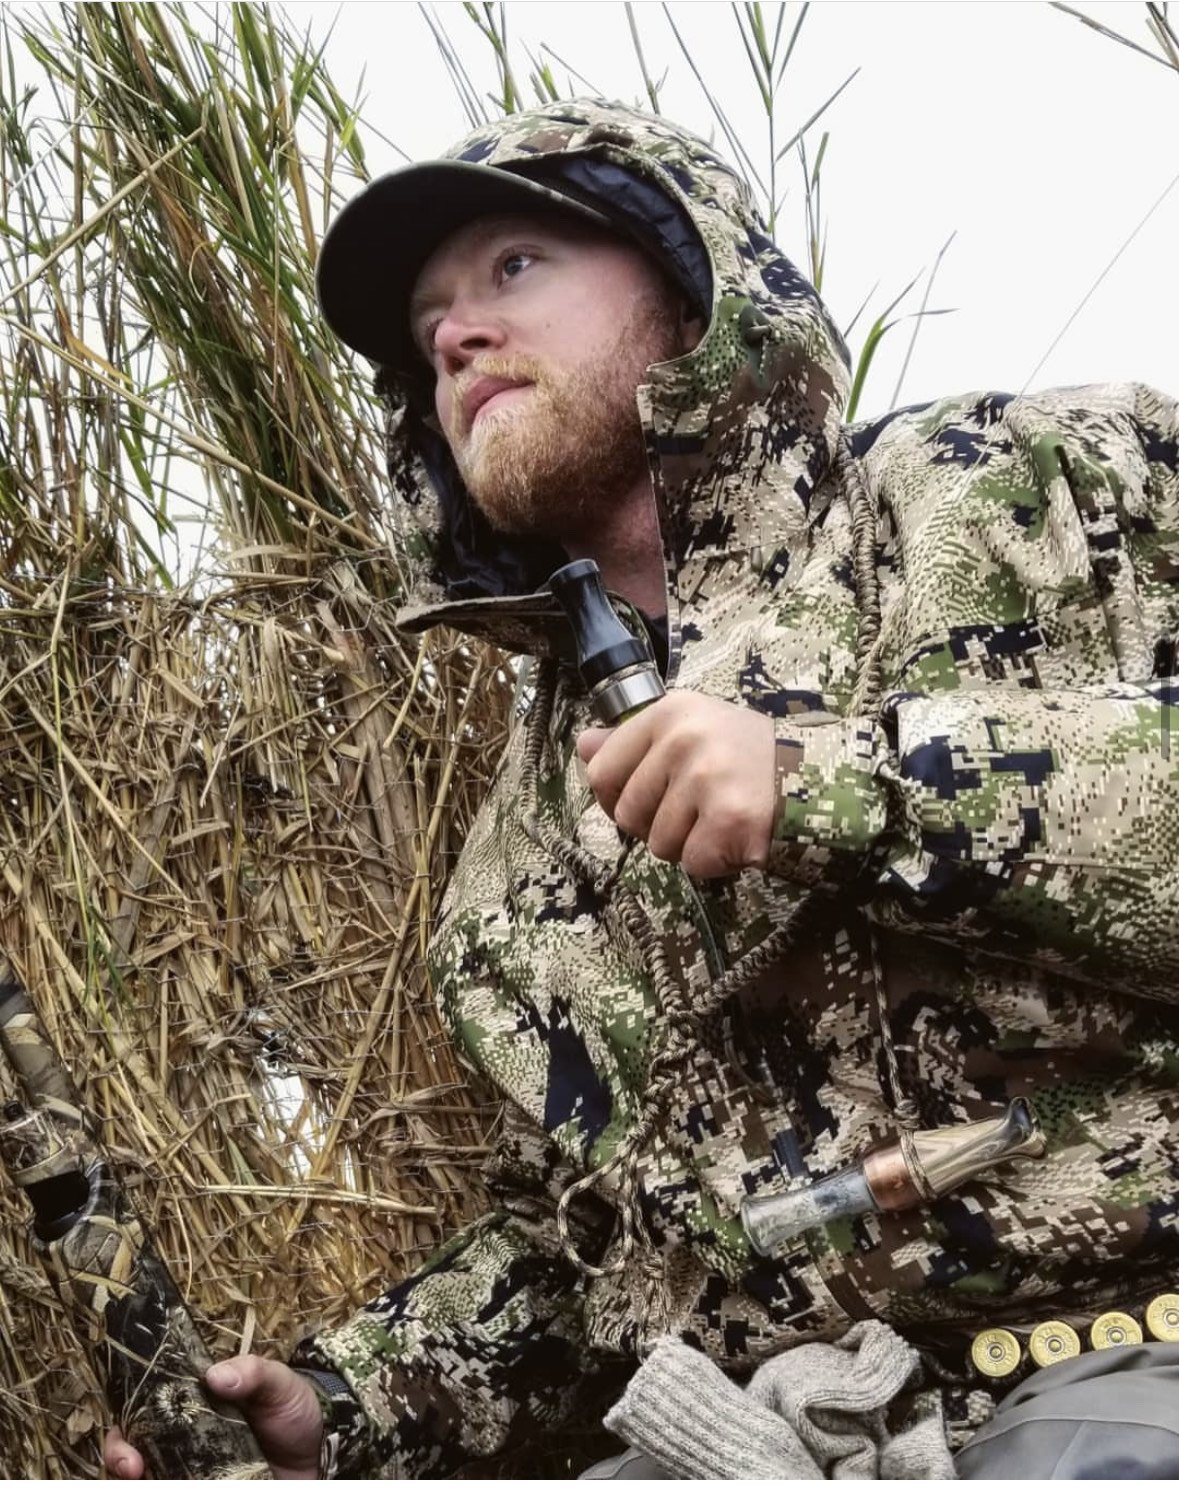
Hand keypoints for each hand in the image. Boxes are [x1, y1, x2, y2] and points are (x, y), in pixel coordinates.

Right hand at [103, 1356, 323, 1479]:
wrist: (325, 1450)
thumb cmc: (294, 1409)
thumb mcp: (278, 1382)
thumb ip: (252, 1372)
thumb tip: (214, 1376)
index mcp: (191, 1409)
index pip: (139, 1419)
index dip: (123, 1438)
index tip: (129, 1455)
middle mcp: (184, 1445)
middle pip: (134, 1458)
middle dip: (121, 1465)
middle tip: (133, 1471)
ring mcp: (196, 1473)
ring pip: (155, 1481)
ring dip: (144, 1485)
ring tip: (154, 1485)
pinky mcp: (211, 1490)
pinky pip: (181, 1491)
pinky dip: (172, 1490)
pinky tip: (176, 1490)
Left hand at [577, 691, 774, 879]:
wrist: (818, 776)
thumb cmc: (748, 756)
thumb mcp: (691, 727)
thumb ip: (632, 739)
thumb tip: (583, 746)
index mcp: (668, 713)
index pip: (602, 771)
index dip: (617, 798)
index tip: (648, 799)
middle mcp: (683, 739)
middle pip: (627, 814)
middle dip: (656, 826)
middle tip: (696, 811)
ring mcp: (707, 778)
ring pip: (659, 844)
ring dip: (688, 845)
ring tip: (720, 820)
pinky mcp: (729, 818)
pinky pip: (693, 862)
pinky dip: (715, 861)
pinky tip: (736, 836)